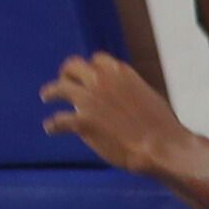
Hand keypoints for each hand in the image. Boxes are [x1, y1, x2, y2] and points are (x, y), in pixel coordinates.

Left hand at [38, 53, 181, 176]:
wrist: (161, 147)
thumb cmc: (162, 128)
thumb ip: (130, 90)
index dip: (90, 68)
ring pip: (60, 88)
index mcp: (119, 71)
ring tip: (46, 96)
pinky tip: (50, 128)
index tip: (87, 75)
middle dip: (67, 72)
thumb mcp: (148, 96)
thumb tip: (124, 93)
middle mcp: (100, 80)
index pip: (97, 61)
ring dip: (51, 91)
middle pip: (73, 66)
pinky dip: (53, 125)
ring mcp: (89, 100)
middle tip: (64, 80)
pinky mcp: (83, 122)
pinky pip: (59, 121)